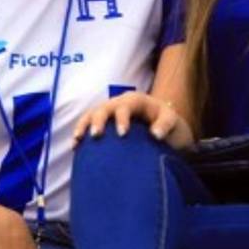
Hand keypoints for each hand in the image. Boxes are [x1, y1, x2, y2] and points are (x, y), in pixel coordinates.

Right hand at [74, 92, 194, 149]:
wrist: (165, 129)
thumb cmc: (169, 125)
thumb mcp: (173, 122)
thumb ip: (166, 125)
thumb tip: (156, 135)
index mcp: (135, 100)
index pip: (125, 106)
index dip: (122, 118)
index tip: (123, 134)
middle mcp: (119, 104)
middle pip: (104, 108)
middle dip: (98, 121)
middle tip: (96, 135)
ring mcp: (109, 113)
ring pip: (91, 115)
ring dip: (83, 126)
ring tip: (77, 141)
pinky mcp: (104, 125)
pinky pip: (88, 125)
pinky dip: (80, 134)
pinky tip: (74, 147)